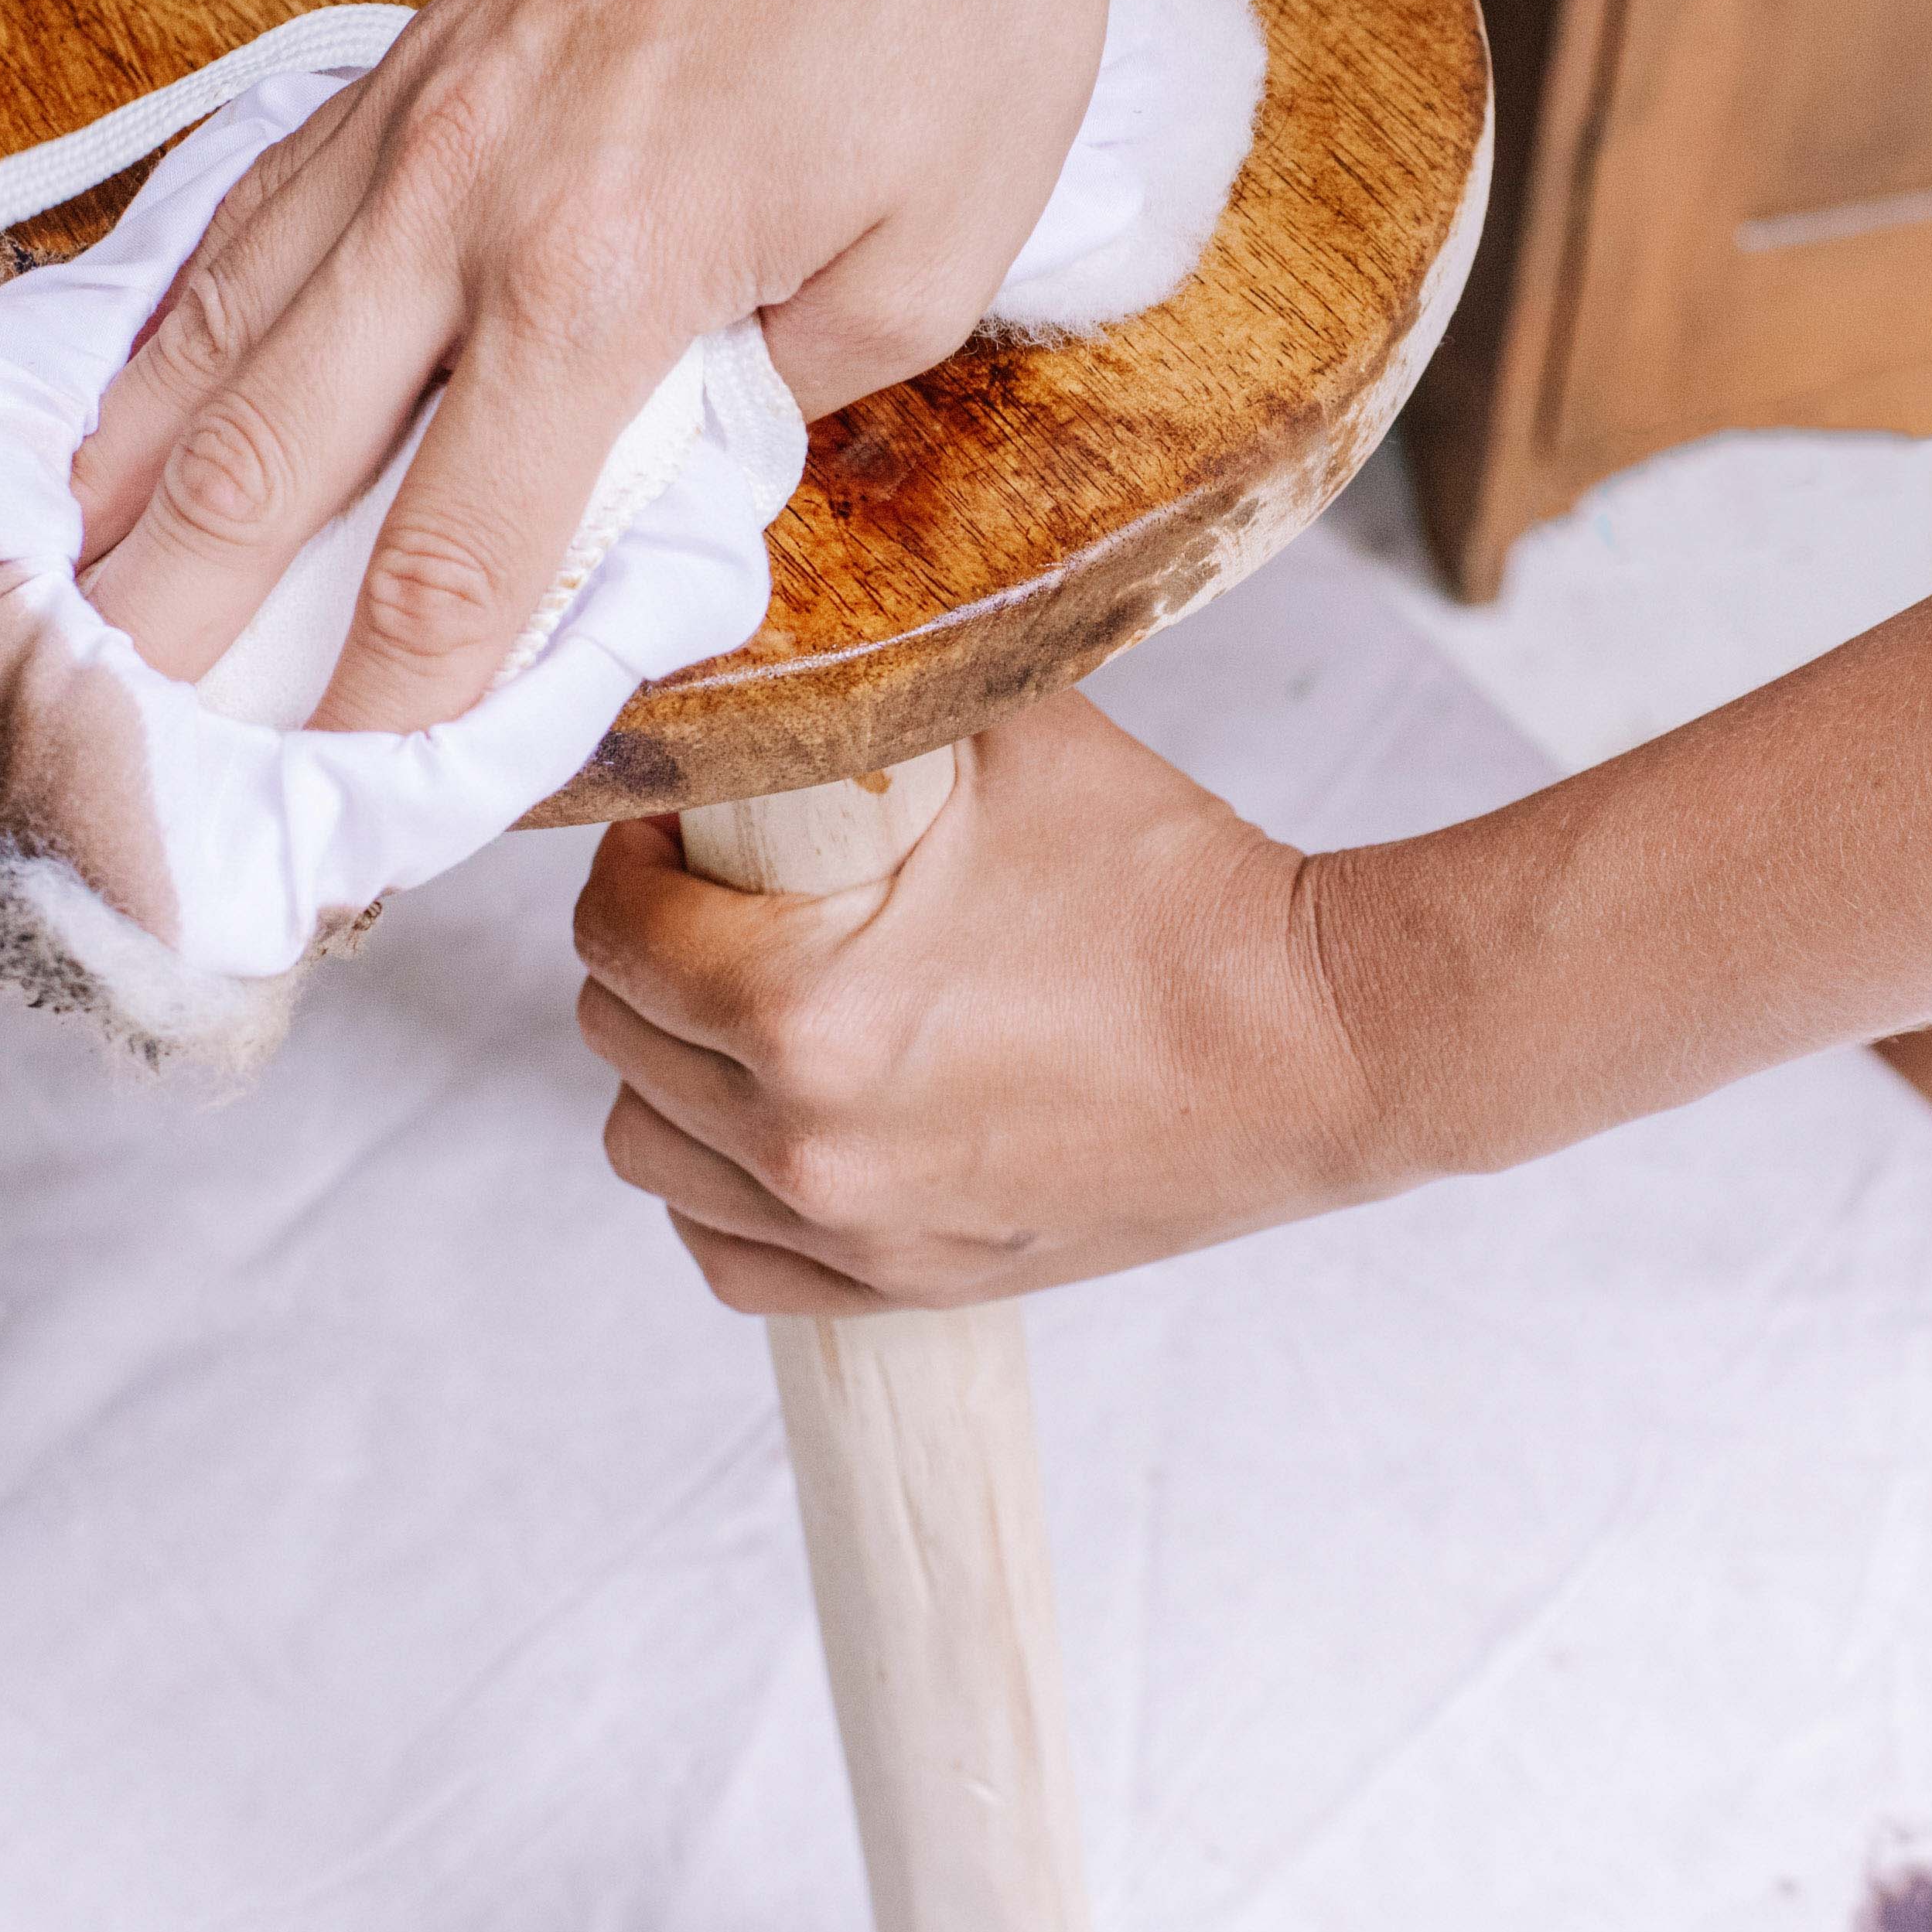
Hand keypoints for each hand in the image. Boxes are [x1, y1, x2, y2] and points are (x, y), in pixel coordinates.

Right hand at [72, 0, 1188, 734]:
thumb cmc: (957, 17)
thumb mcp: (921, 274)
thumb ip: (769, 411)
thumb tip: (656, 466)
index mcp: (603, 284)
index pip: (453, 563)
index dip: (386, 711)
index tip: (345, 810)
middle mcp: (465, 203)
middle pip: (273, 461)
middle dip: (184, 624)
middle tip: (111, 738)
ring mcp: (417, 114)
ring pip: (222, 326)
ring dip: (138, 478)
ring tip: (71, 588)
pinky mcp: (414, 50)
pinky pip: (255, 211)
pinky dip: (181, 321)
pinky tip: (145, 389)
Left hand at [571, 691, 1396, 1316]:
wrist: (1318, 1040)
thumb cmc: (1176, 888)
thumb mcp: (1006, 738)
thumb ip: (863, 693)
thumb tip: (768, 650)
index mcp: (799, 1004)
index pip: (614, 932)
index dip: (638, 857)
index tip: (689, 829)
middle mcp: (804, 1138)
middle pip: (617, 1036)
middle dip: (650, 950)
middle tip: (724, 899)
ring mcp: (854, 1227)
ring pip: (653, 1153)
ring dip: (674, 1070)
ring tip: (751, 1007)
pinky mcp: (906, 1281)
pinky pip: (728, 1256)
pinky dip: (725, 1191)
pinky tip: (778, 1123)